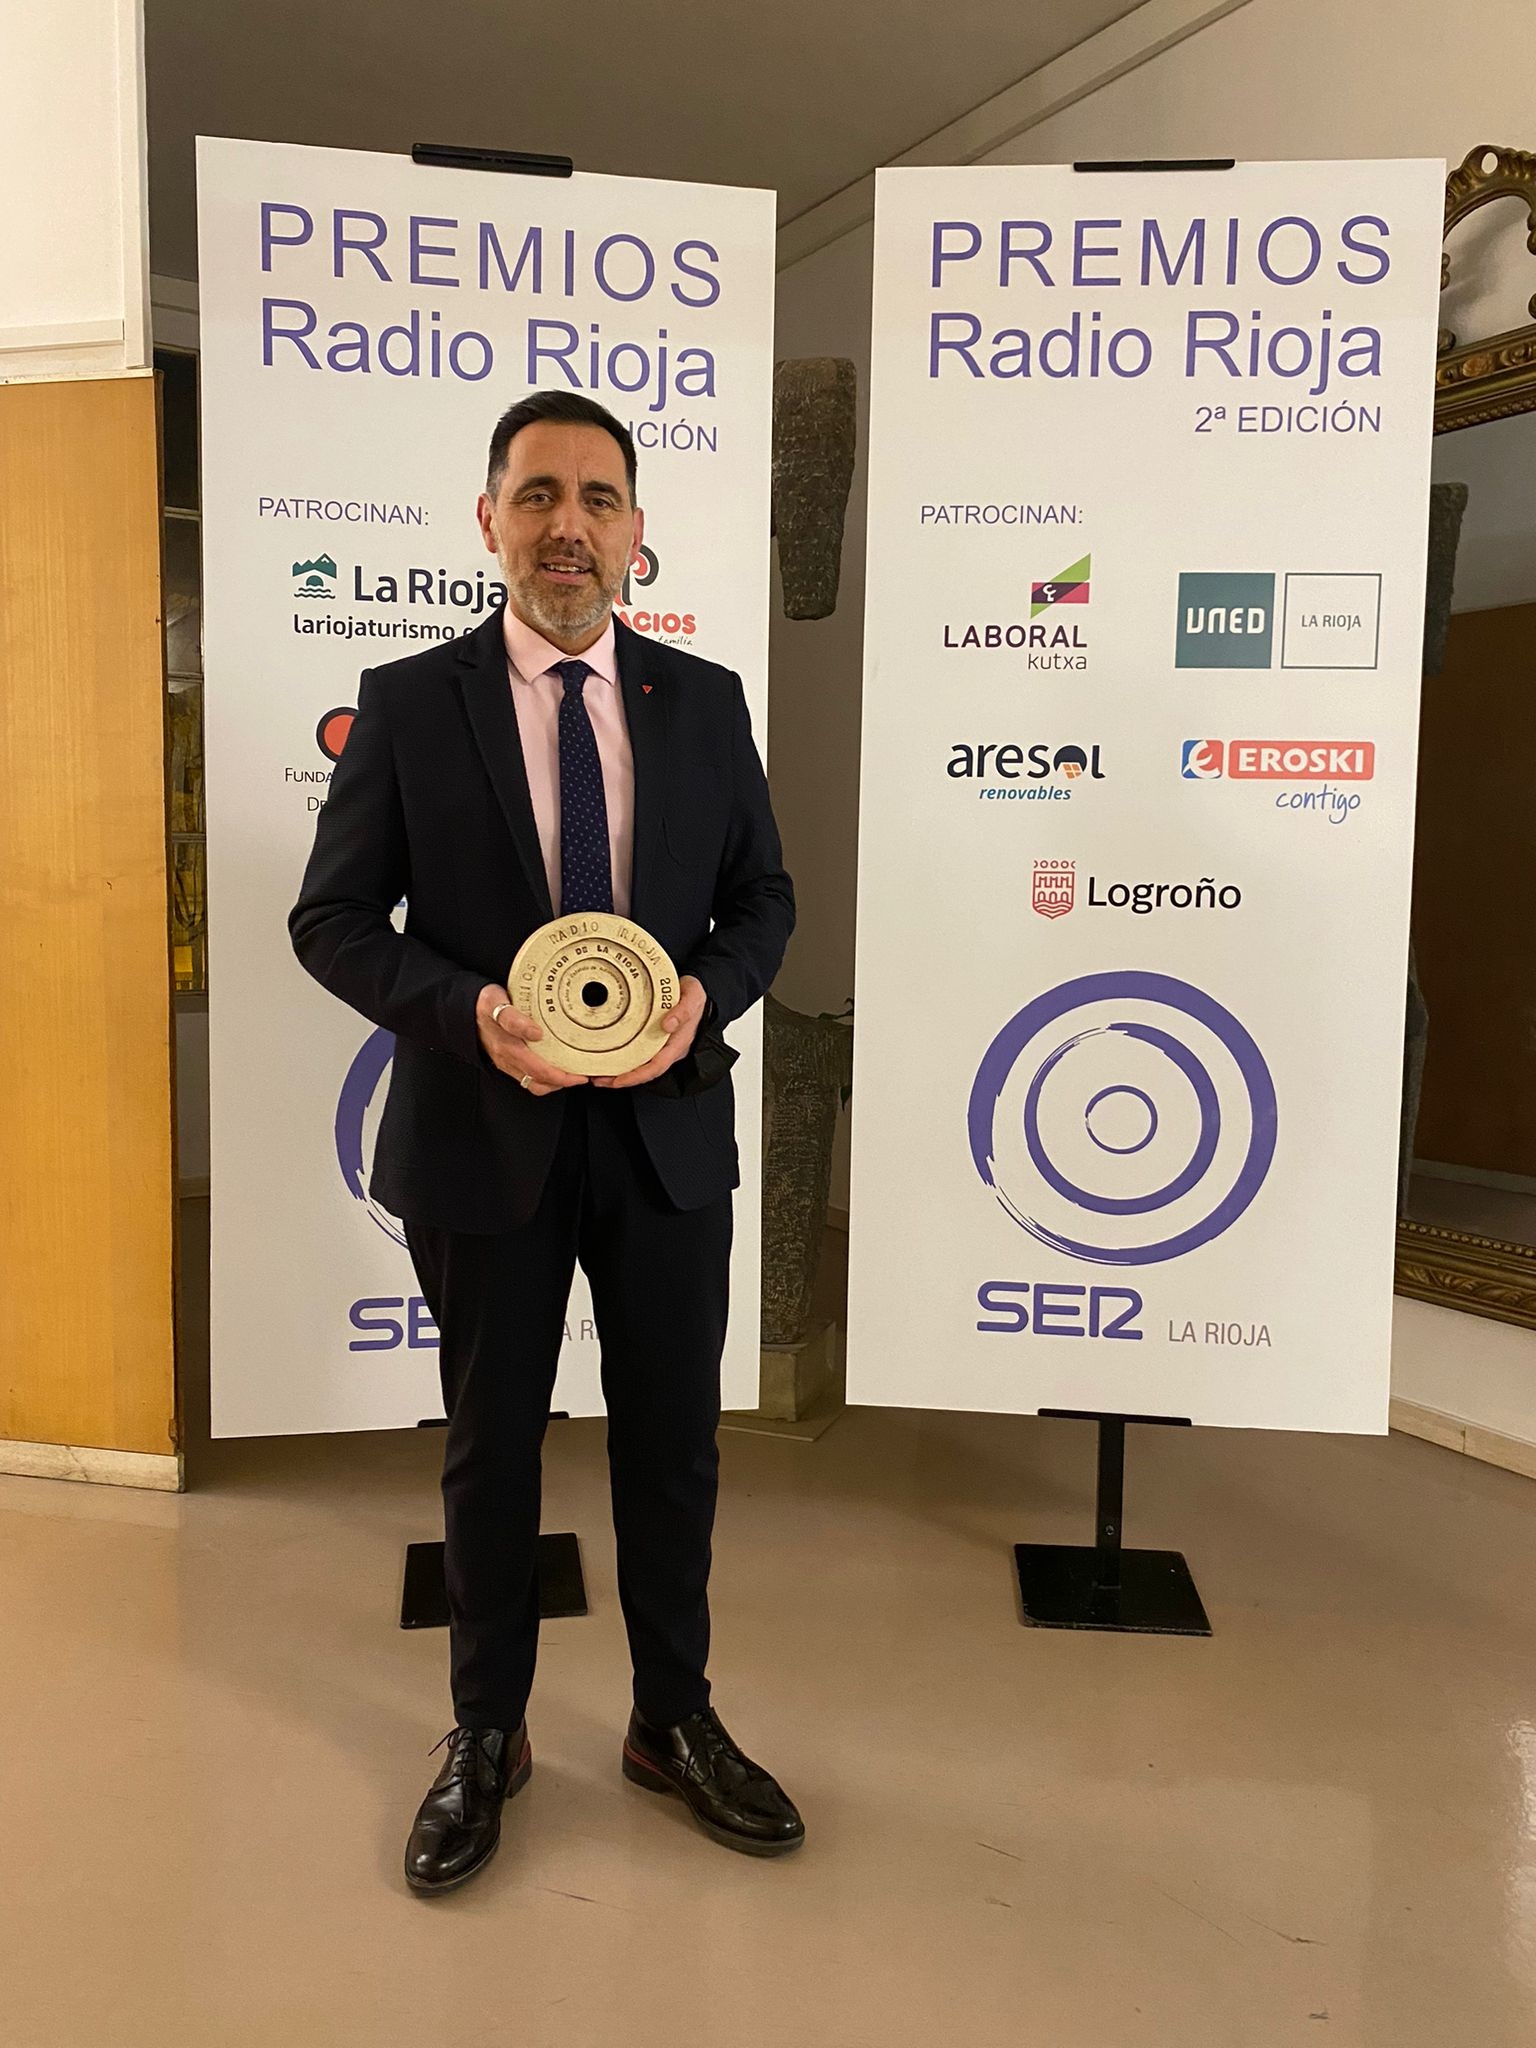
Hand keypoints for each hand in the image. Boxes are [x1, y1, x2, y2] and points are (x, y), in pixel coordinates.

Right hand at [476, 984, 588, 1095]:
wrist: (463, 1008)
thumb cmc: (482, 1004)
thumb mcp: (496, 1003)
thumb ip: (514, 1019)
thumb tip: (535, 1033)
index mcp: (508, 1049)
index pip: (540, 1071)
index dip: (563, 1077)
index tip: (581, 1075)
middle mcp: (507, 1060)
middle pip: (540, 1082)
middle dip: (563, 1082)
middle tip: (582, 1075)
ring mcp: (506, 1063)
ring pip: (533, 1083)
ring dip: (553, 1082)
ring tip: (571, 1072)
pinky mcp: (506, 1061)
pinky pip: (527, 1076)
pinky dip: (543, 1076)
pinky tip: (553, 1065)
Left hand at [594, 975, 708, 1090]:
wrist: (693, 988)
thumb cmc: (694, 995)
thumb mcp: (693, 997)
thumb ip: (683, 1011)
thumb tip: (668, 1025)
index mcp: (678, 1045)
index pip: (657, 1067)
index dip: (637, 1076)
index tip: (619, 1080)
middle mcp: (668, 1049)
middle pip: (644, 1072)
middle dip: (621, 1079)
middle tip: (599, 1080)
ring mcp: (661, 1046)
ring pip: (639, 1065)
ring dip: (618, 1072)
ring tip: (598, 1075)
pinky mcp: (653, 1040)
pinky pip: (637, 1054)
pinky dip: (621, 1059)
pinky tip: (608, 1058)